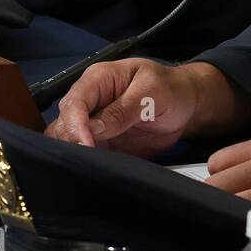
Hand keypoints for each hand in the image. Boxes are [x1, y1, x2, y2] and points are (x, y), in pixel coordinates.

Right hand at [46, 59, 210, 157]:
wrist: (186, 104)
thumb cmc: (171, 89)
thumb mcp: (152, 92)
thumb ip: (122, 110)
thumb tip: (92, 130)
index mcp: (98, 79)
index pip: (74, 102)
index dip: (75, 125)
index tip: (87, 146)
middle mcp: (90, 100)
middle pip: (63, 123)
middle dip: (71, 142)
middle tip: (89, 160)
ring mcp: (92, 123)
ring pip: (67, 140)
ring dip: (74, 154)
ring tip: (90, 167)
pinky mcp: (100, 142)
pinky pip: (84, 153)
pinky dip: (84, 163)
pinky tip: (93, 171)